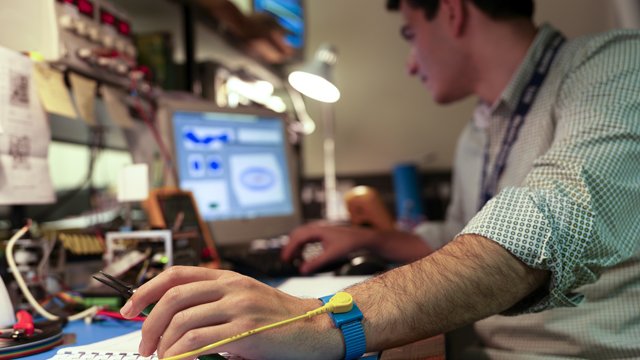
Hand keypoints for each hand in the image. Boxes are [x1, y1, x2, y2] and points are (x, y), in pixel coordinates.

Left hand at [120, 266, 340, 359]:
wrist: (317, 326)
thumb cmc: (282, 318)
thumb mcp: (246, 299)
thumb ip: (215, 303)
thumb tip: (174, 323)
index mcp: (228, 277)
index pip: (176, 274)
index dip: (146, 289)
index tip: (129, 308)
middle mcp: (231, 287)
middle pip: (173, 297)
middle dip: (148, 323)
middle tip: (144, 345)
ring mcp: (239, 307)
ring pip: (182, 321)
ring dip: (164, 344)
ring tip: (163, 358)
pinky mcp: (246, 331)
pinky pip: (199, 341)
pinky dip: (179, 354)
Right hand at [282, 223, 377, 273]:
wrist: (360, 238)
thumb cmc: (347, 244)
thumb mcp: (331, 256)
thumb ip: (316, 263)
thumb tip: (302, 270)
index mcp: (317, 230)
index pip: (297, 238)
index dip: (289, 249)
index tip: (285, 259)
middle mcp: (316, 227)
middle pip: (296, 235)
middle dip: (290, 247)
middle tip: (287, 260)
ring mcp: (318, 229)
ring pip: (300, 236)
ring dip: (296, 247)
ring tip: (294, 259)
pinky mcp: (321, 233)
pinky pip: (306, 238)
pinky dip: (302, 246)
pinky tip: (303, 255)